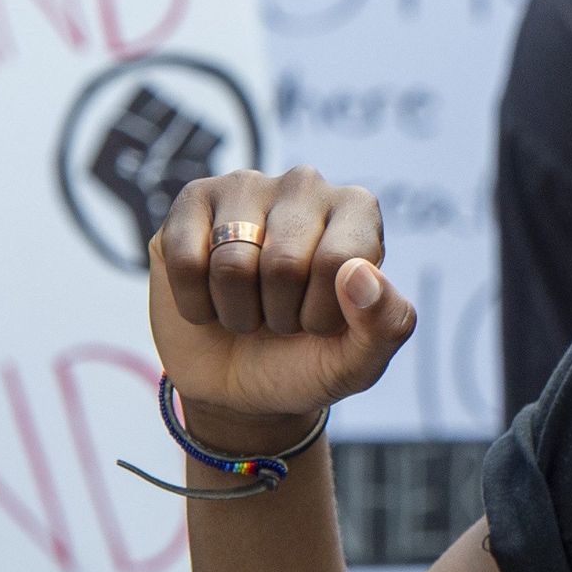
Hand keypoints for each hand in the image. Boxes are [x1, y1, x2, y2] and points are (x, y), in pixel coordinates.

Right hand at [149, 169, 415, 447]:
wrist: (237, 385)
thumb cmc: (306, 361)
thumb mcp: (359, 361)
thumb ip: (386, 323)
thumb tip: (360, 273)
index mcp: (358, 210)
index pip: (339, 262)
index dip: (322, 314)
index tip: (320, 323)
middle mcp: (305, 186)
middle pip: (284, 264)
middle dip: (278, 314)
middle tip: (280, 318)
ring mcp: (246, 187)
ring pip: (231, 264)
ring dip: (236, 311)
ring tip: (248, 307)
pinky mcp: (191, 202)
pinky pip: (186, 261)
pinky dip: (196, 304)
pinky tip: (209, 298)